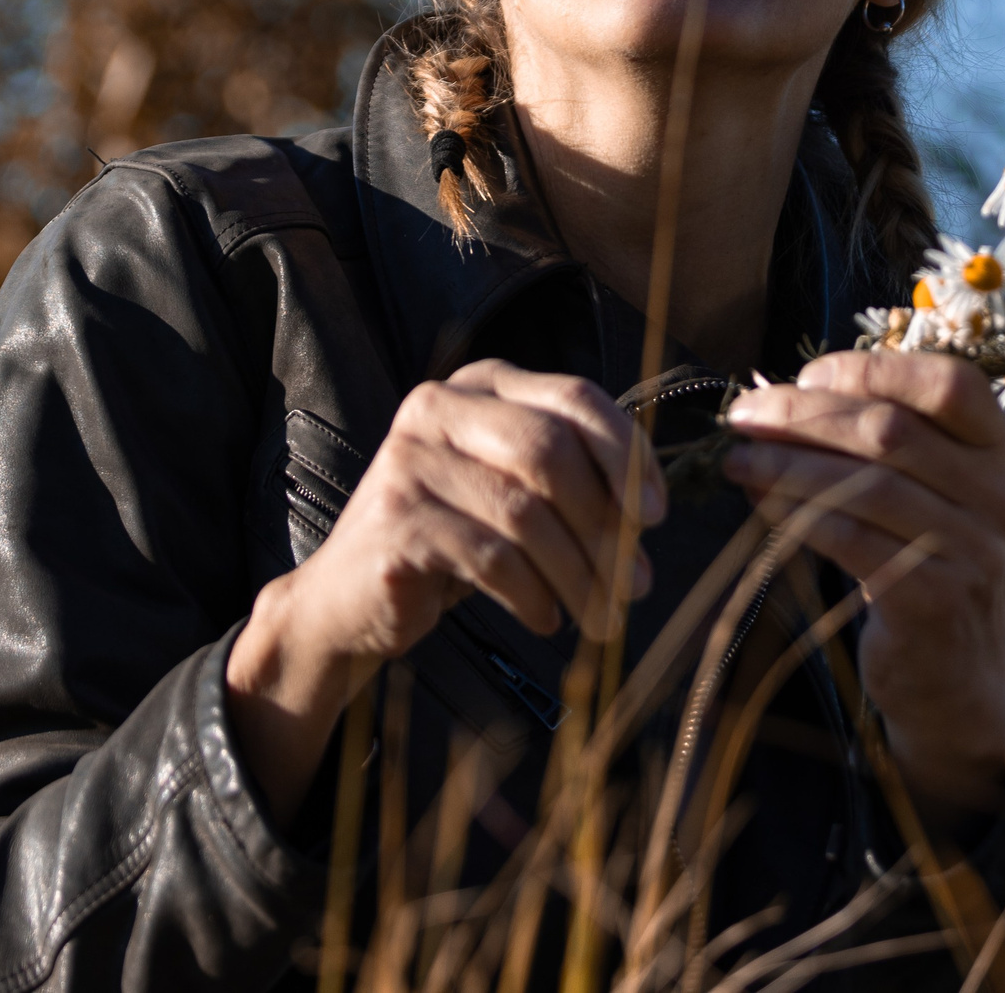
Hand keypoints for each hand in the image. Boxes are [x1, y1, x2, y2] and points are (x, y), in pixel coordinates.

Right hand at [225, 360, 665, 823]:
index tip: (659, 516)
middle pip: (551, 451)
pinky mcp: (397, 521)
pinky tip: (546, 618)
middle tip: (638, 582)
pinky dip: (534, 595)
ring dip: (580, 574)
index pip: (574, 396)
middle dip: (607, 524)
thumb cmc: (447, 542)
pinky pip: (492, 558)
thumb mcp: (507, 490)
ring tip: (604, 615)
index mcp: (477, 386)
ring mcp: (409, 461)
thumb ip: (568, 477)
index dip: (628, 454)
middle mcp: (436, 408)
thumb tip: (651, 511)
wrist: (345, 600)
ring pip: (527, 512)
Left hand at [721, 350, 1004, 835]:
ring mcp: (973, 549)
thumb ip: (874, 441)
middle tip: (743, 417)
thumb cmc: (924, 562)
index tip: (805, 377)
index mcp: (999, 450)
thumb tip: (774, 397)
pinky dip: (795, 514)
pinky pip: (851, 539)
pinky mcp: (935, 599)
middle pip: (890, 430)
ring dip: (787, 464)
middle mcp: (998, 494)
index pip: (947, 382)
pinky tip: (759, 502)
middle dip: (803, 415)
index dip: (869, 369)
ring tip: (738, 460)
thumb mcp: (926, 492)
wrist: (959, 679)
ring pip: (865, 484)